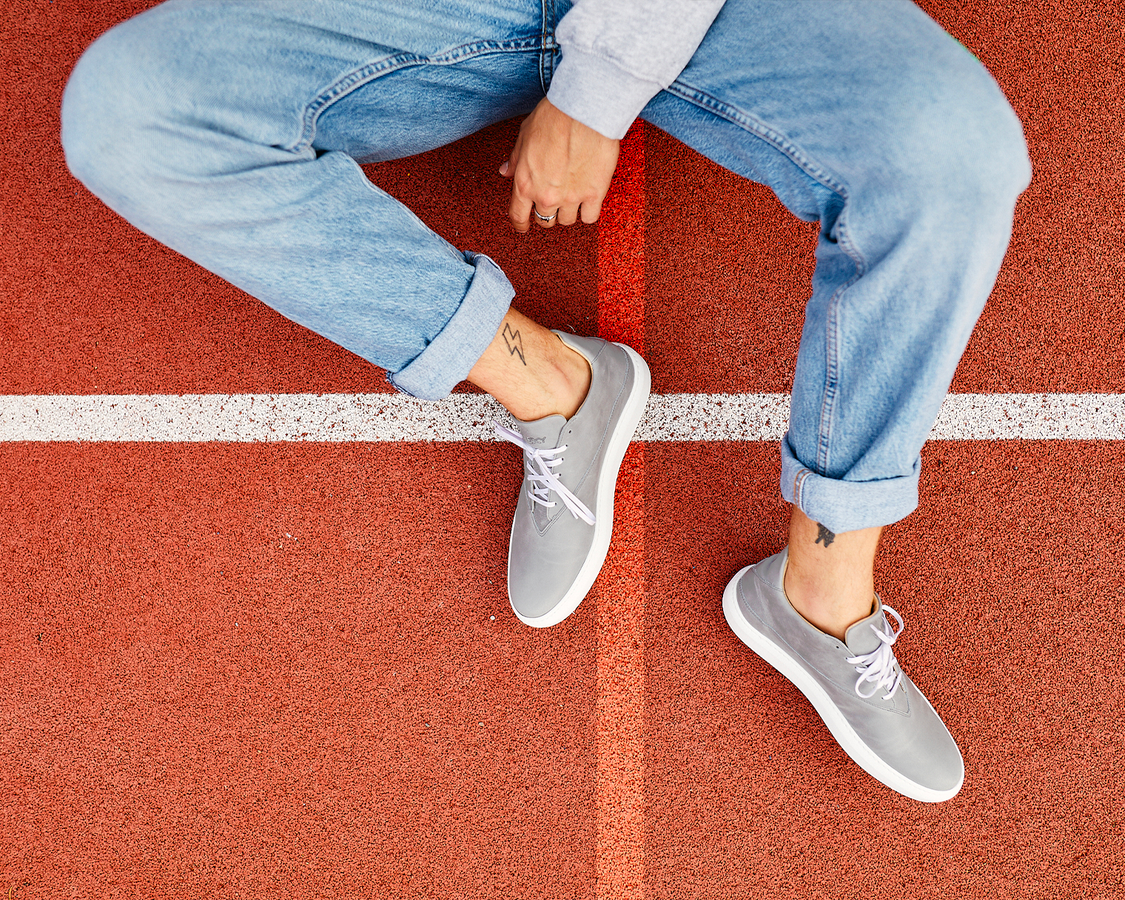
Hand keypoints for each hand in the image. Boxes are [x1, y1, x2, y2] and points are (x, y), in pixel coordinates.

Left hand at [500, 97, 619, 231]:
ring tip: (572, 198)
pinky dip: (588, 211)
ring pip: (567, 220)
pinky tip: (588, 202)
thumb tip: (506, 172)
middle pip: (545, 220)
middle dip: (547, 213)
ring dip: (568, 212)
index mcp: (525, 183)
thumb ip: (515, 160)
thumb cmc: (553, 117)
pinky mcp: (594, 194)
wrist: (583, 110)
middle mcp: (546, 195)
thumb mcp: (524, 136)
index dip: (520, 224)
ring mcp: (571, 197)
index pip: (518, 216)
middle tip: (553, 203)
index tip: (523, 226)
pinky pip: (589, 217)